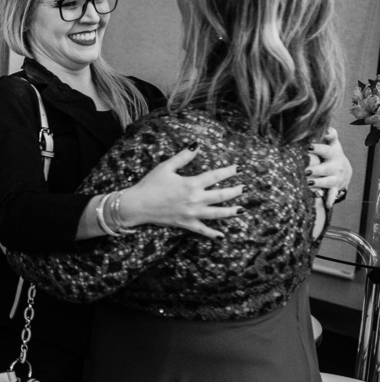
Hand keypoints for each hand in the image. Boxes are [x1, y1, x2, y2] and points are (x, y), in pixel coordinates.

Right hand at [118, 145, 241, 238]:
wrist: (137, 205)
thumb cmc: (150, 185)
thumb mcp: (166, 167)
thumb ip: (183, 157)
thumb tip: (197, 145)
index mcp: (191, 184)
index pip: (215, 176)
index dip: (229, 171)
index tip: (238, 168)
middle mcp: (195, 200)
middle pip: (221, 196)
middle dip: (235, 191)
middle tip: (244, 188)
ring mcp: (192, 213)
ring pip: (217, 214)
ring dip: (231, 212)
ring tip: (242, 210)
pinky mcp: (186, 224)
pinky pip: (202, 230)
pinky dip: (212, 234)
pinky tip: (221, 236)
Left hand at [308, 126, 350, 204]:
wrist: (344, 171)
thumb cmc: (332, 155)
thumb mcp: (333, 144)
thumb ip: (330, 135)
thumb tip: (327, 127)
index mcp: (333, 154)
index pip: (326, 150)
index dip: (318, 148)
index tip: (308, 146)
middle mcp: (335, 167)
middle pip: (327, 168)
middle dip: (317, 169)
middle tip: (305, 170)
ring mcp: (335, 179)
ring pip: (328, 182)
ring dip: (319, 183)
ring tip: (308, 183)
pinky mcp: (334, 189)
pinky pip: (332, 195)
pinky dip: (330, 199)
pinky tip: (326, 204)